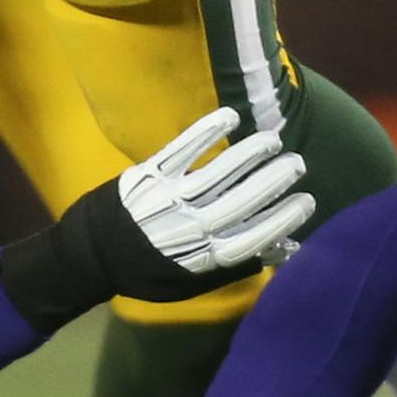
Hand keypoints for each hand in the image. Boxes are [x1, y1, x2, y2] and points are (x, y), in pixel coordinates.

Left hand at [107, 109, 312, 287]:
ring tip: (273, 139)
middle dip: (275, 180)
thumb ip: (236, 266)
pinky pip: (184, 147)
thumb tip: (285, 248)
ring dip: (251, 152)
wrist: (90, 254)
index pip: (255, 237)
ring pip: (220, 171)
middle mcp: (190, 226)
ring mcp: (170, 197)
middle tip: (297, 164)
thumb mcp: (191, 282)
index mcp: (202, 256)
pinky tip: (230, 115)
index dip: (284, 218)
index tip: (307, 201)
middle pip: (244, 201)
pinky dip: (207, 130)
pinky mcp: (151, 173)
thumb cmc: (146, 269)